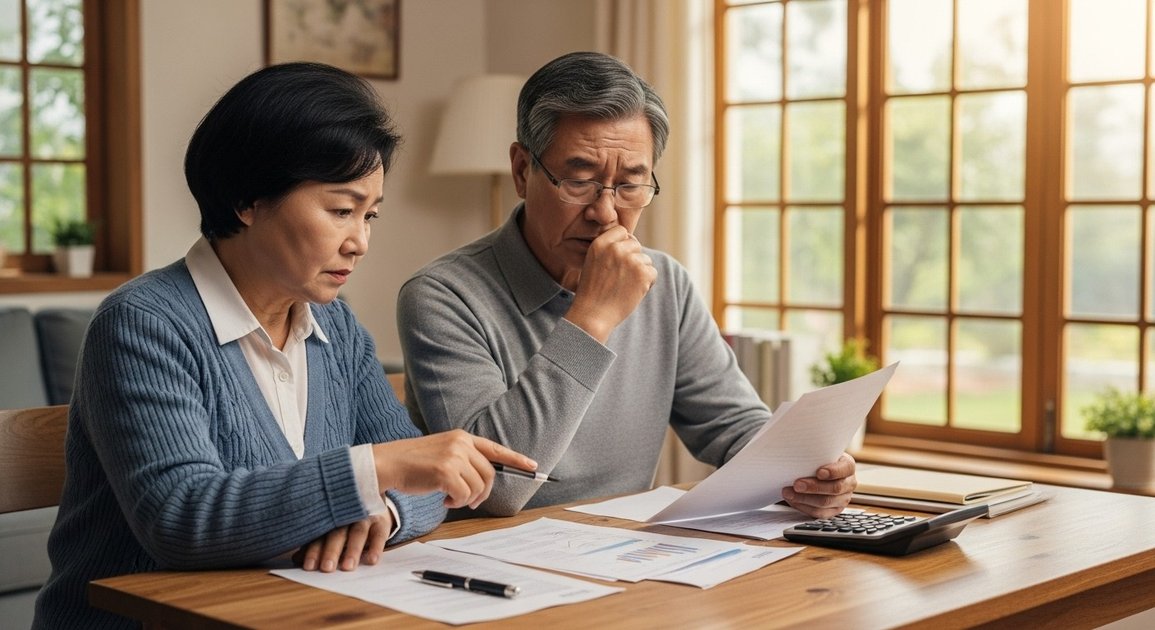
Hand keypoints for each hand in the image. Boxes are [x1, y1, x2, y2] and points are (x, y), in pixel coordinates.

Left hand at [292, 511, 391, 571]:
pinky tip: (371, 560)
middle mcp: (346, 516)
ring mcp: (364, 518)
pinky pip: (379, 534)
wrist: (372, 506)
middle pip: (337, 533)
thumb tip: (295, 559)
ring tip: (348, 567)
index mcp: (329, 518)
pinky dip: (375, 547)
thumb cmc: (344, 523)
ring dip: (352, 550)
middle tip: (326, 568)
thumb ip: (314, 543)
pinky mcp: (381, 522)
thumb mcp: (329, 530)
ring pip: (358, 533)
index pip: (319, 535)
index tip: (309, 567)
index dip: (313, 551)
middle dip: (331, 551)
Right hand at [372, 430, 536, 509]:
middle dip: (483, 493)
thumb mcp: (442, 452)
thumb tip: (483, 480)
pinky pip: (464, 495)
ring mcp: (454, 457)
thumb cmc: (413, 463)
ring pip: (478, 487)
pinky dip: (456, 503)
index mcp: (462, 437)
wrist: (388, 463)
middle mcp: (461, 444)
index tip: (533, 466)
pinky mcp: (445, 472)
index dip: (516, 458)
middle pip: (489, 474)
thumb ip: (463, 459)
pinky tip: (444, 500)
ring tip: (450, 499)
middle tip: (469, 502)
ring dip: (467, 499)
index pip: (496, 448)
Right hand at [564, 226, 656, 342]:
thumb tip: (632, 241)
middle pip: (636, 245)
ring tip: (624, 286)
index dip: (623, 244)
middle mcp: (615, 248)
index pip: (622, 231)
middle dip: (633, 259)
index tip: (618, 259)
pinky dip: (647, 284)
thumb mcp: (593, 262)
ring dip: (640, 272)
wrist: (593, 315)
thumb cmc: (593, 292)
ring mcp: (630, 260)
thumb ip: (609, 249)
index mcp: (600, 244)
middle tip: (621, 278)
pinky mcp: (642, 273)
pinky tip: (632, 292)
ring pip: (646, 260)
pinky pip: (653, 273)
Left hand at [782, 452, 856, 518]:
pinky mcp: (833, 510)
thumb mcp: (819, 453)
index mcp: (848, 466)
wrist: (815, 471)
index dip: (833, 472)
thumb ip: (814, 453)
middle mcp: (849, 483)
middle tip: (797, 484)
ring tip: (788, 493)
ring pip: (825, 502)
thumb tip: (795, 449)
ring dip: (804, 498)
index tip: (819, 472)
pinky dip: (803, 507)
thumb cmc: (817, 460)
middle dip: (813, 487)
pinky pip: (819, 513)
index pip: (845, 469)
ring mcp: (843, 499)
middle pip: (835, 488)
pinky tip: (792, 500)